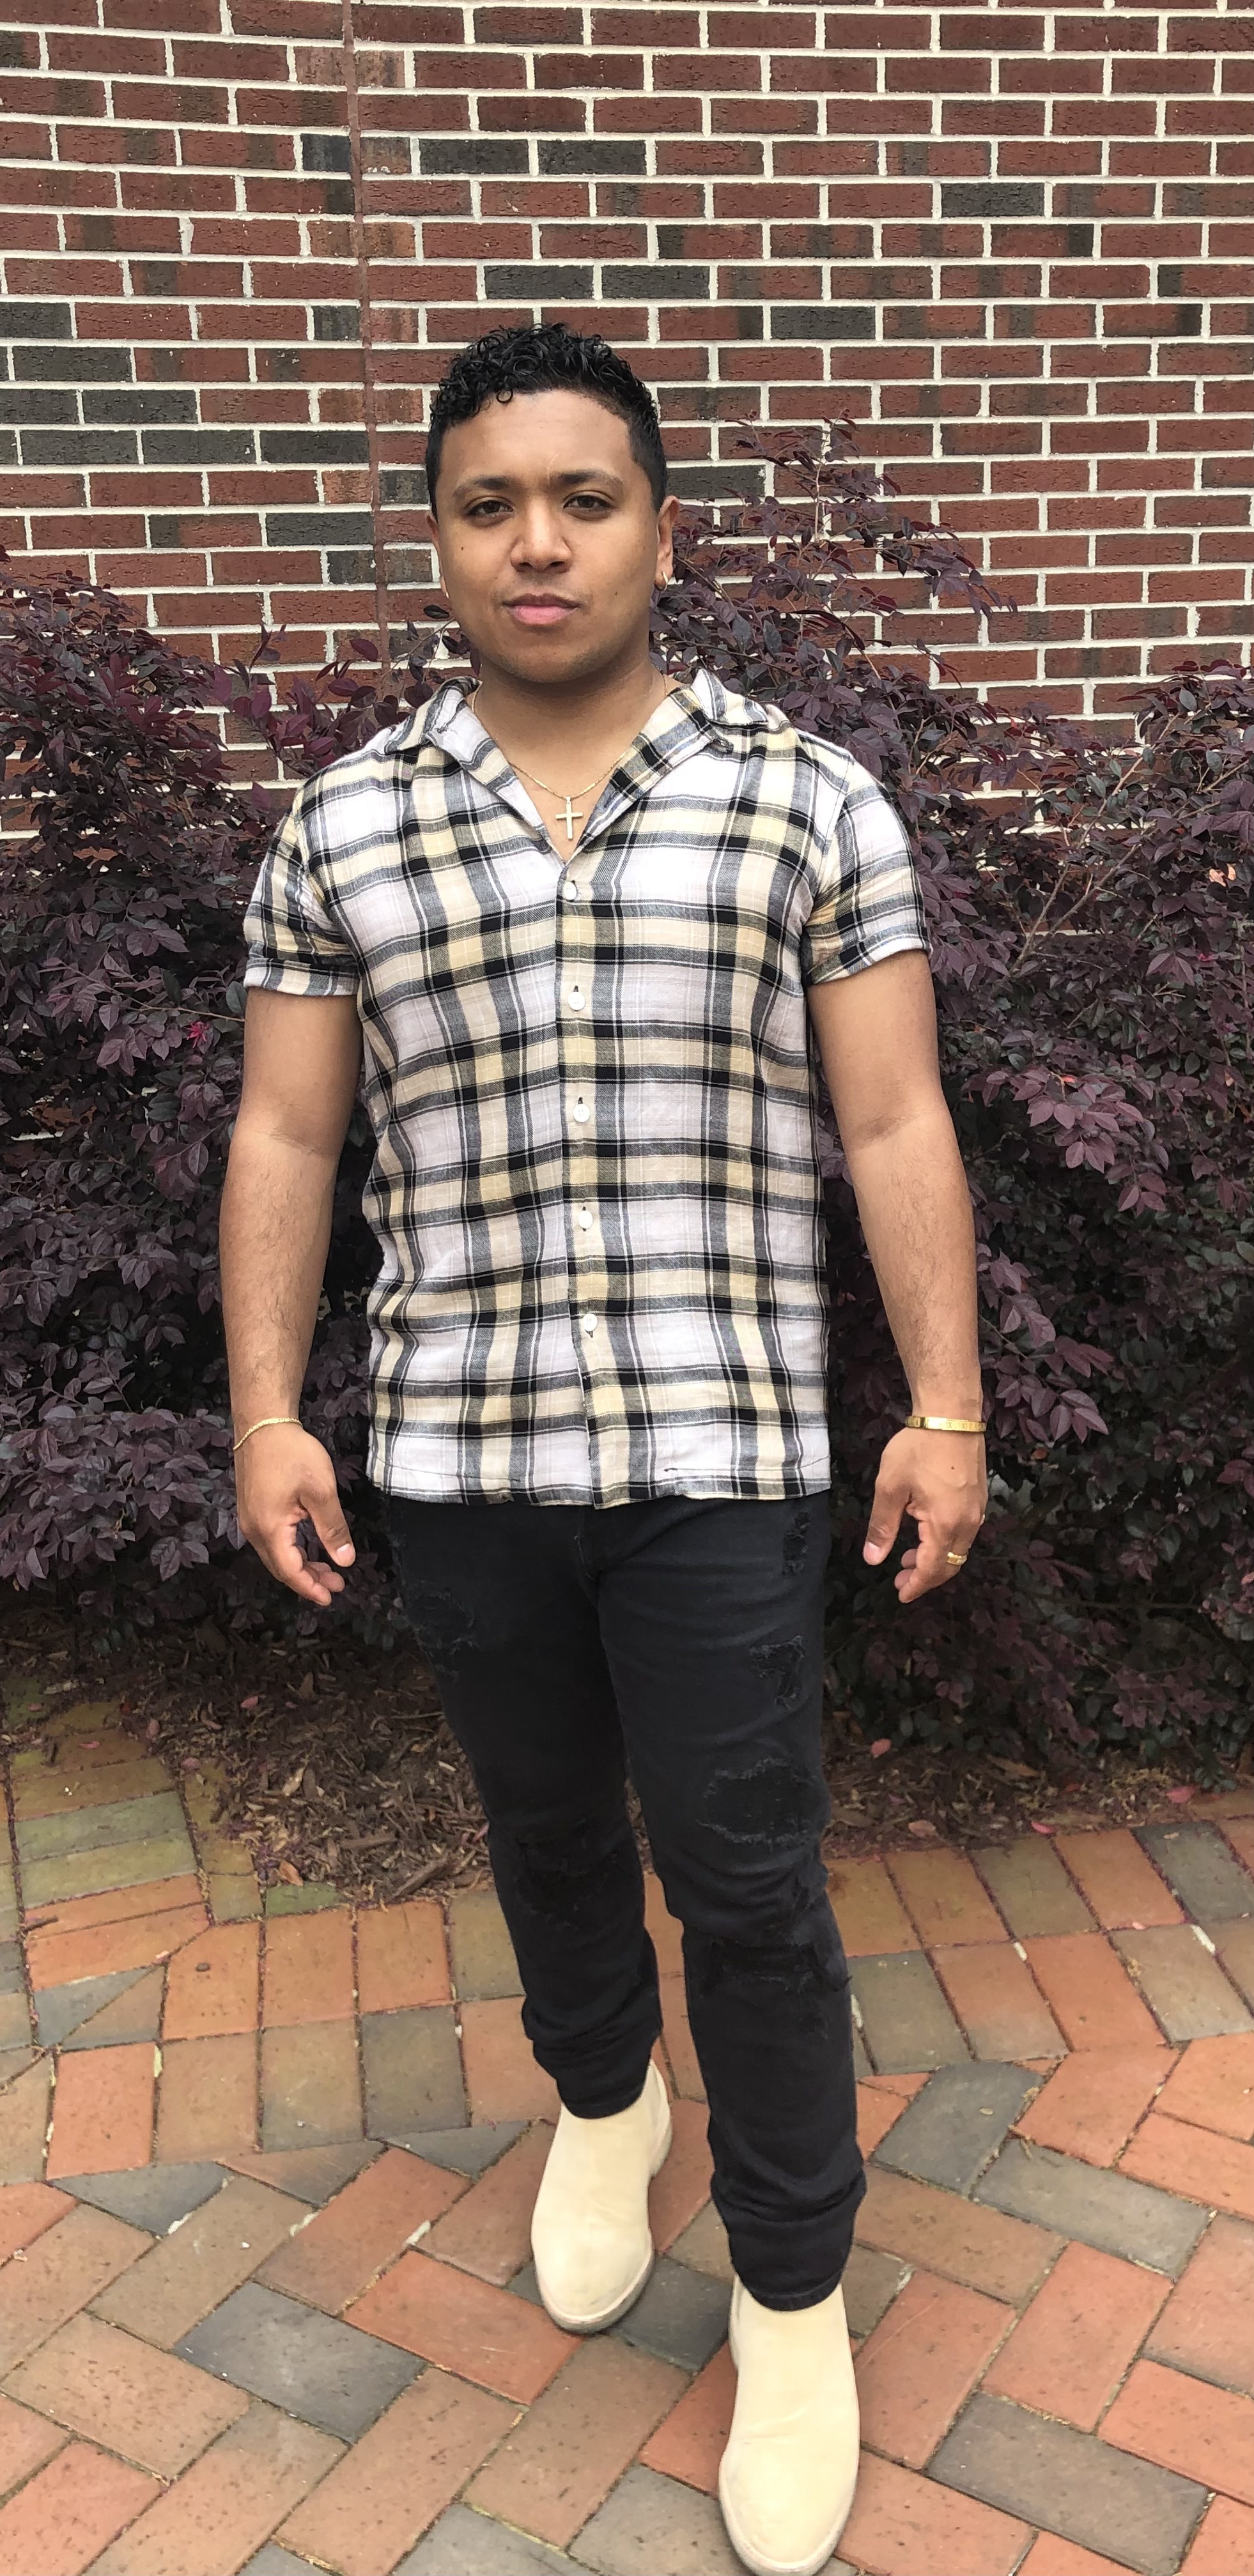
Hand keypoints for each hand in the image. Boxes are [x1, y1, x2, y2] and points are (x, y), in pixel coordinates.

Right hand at [234, 1425, 355, 1607]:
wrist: (262, 1424)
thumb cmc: (292, 1454)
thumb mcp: (320, 1492)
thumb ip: (332, 1529)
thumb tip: (344, 1561)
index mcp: (270, 1529)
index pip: (290, 1572)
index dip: (311, 1588)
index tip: (331, 1597)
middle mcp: (254, 1530)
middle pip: (281, 1568)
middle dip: (308, 1580)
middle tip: (337, 1584)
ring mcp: (249, 1520)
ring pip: (276, 1556)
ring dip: (300, 1566)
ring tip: (327, 1569)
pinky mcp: (251, 1509)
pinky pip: (271, 1542)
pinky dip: (291, 1551)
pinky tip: (307, 1548)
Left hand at [863, 1427, 986, 1603]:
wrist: (951, 1415)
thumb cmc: (918, 1448)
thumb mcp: (890, 1487)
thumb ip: (883, 1527)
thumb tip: (873, 1560)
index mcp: (945, 1524)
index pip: (933, 1569)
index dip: (916, 1586)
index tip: (901, 1595)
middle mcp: (968, 1523)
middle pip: (950, 1564)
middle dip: (925, 1576)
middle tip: (900, 1578)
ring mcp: (977, 1510)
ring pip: (958, 1549)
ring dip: (935, 1559)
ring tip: (908, 1558)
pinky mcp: (978, 1498)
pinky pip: (963, 1533)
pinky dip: (945, 1542)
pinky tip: (926, 1533)